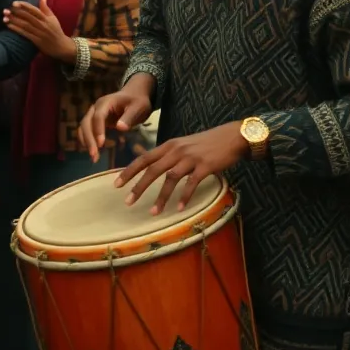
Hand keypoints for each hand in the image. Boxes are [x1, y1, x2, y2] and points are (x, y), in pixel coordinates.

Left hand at [3, 0, 73, 61]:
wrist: (61, 46)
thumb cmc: (56, 30)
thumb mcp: (53, 18)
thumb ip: (46, 8)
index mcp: (46, 18)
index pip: (33, 10)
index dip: (23, 6)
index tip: (14, 3)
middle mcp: (42, 24)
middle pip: (27, 17)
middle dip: (16, 12)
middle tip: (5, 10)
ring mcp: (39, 33)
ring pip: (25, 25)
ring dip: (14, 20)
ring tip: (4, 17)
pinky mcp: (36, 41)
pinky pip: (25, 34)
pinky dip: (16, 29)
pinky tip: (9, 26)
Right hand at [78, 85, 152, 161]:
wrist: (135, 94)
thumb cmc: (138, 101)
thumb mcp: (139, 107)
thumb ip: (129, 117)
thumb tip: (120, 128)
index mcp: (106, 102)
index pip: (98, 116)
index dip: (98, 130)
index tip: (101, 144)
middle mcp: (96, 107)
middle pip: (86, 122)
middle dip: (89, 139)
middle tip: (94, 156)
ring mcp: (94, 114)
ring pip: (84, 127)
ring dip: (86, 142)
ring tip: (94, 158)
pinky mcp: (95, 121)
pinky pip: (87, 131)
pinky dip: (87, 141)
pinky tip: (93, 153)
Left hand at [115, 121, 248, 213]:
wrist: (232, 136)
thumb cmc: (207, 143)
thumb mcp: (183, 144)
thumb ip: (169, 154)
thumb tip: (153, 166)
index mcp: (169, 145)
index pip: (143, 158)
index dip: (129, 171)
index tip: (117, 184)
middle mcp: (176, 150)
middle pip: (152, 169)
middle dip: (138, 186)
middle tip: (128, 202)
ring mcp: (191, 158)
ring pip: (170, 178)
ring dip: (161, 197)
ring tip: (154, 212)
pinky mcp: (205, 166)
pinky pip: (191, 183)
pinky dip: (184, 196)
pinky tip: (179, 208)